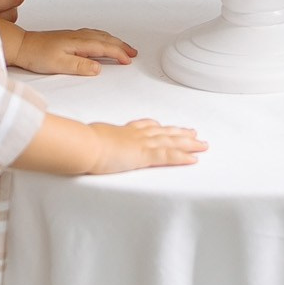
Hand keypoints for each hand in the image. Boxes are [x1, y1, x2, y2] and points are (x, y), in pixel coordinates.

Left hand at [11, 27, 138, 76]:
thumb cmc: (37, 55)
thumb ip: (80, 66)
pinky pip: (93, 34)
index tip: (128, 61)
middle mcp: (79, 36)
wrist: (21, 45)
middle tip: (133, 53)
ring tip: (123, 47)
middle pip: (106, 39)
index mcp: (79, 42)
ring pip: (100, 35)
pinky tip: (102, 40)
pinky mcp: (69, 36)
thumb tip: (99, 68)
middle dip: (121, 45)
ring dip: (114, 41)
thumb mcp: (59, 65)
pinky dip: (103, 37)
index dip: (119, 54)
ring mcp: (74, 35)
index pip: (105, 47)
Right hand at [87, 119, 206, 173]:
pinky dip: (183, 157)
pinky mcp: (144, 156)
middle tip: (193, 133)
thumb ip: (92, 140)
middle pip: (163, 132)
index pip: (143, 126)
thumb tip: (83, 142)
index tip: (164, 126)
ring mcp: (142, 144)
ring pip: (172, 142)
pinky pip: (168, 156)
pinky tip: (194, 158)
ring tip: (202, 144)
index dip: (157, 126)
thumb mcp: (87, 138)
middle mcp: (136, 134)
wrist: (84, 145)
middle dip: (179, 132)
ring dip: (189, 143)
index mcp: (122, 131)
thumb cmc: (82, 143)